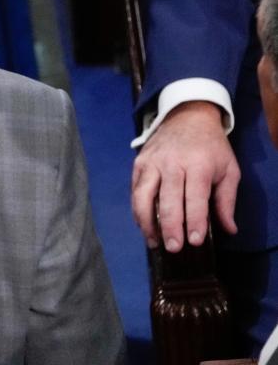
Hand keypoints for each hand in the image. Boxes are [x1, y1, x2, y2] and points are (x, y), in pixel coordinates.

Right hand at [132, 100, 239, 250]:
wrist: (187, 116)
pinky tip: (144, 225)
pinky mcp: (139, 163)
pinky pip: (135, 190)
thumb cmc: (211, 147)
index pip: (195, 198)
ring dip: (147, 222)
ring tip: (153, 242)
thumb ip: (227, 200)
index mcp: (198, 165)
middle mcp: (172, 164)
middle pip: (168, 200)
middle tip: (173, 248)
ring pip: (144, 196)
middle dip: (170, 227)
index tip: (196, 241)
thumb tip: (229, 230)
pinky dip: (137, 210)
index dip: (195, 221)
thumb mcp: (229, 169)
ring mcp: (152, 163)